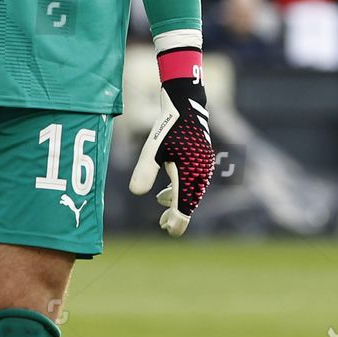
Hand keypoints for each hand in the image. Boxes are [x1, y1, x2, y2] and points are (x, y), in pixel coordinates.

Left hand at [129, 47, 214, 236]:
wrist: (186, 105)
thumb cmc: (168, 127)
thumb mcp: (152, 150)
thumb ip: (145, 171)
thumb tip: (135, 192)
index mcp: (189, 175)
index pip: (185, 208)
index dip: (177, 222)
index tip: (168, 231)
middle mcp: (199, 174)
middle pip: (189, 203)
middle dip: (176, 216)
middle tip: (163, 226)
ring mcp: (202, 167)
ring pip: (190, 193)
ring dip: (177, 203)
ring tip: (162, 211)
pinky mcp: (200, 160)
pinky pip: (192, 183)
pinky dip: (180, 191)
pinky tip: (165, 192)